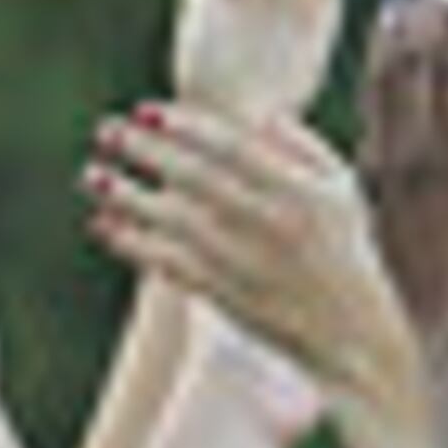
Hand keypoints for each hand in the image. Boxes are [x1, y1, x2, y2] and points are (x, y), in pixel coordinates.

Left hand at [84, 99, 408, 420]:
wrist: (355, 337)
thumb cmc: (347, 253)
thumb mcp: (344, 191)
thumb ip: (305, 147)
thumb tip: (259, 114)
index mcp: (301, 192)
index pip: (232, 148)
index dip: (185, 126)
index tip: (144, 110)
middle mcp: (272, 225)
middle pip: (195, 179)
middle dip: (145, 152)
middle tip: (104, 130)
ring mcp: (247, 264)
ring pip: (175, 223)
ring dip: (127, 197)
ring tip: (91, 176)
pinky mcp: (228, 298)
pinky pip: (172, 265)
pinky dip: (135, 245)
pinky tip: (105, 226)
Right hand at [357, 0, 447, 343]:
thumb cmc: (425, 294)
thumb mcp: (380, 229)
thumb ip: (374, 179)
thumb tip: (366, 141)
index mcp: (377, 167)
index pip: (377, 80)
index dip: (390, 33)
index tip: (402, 2)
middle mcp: (413, 158)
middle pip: (416, 63)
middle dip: (431, 16)